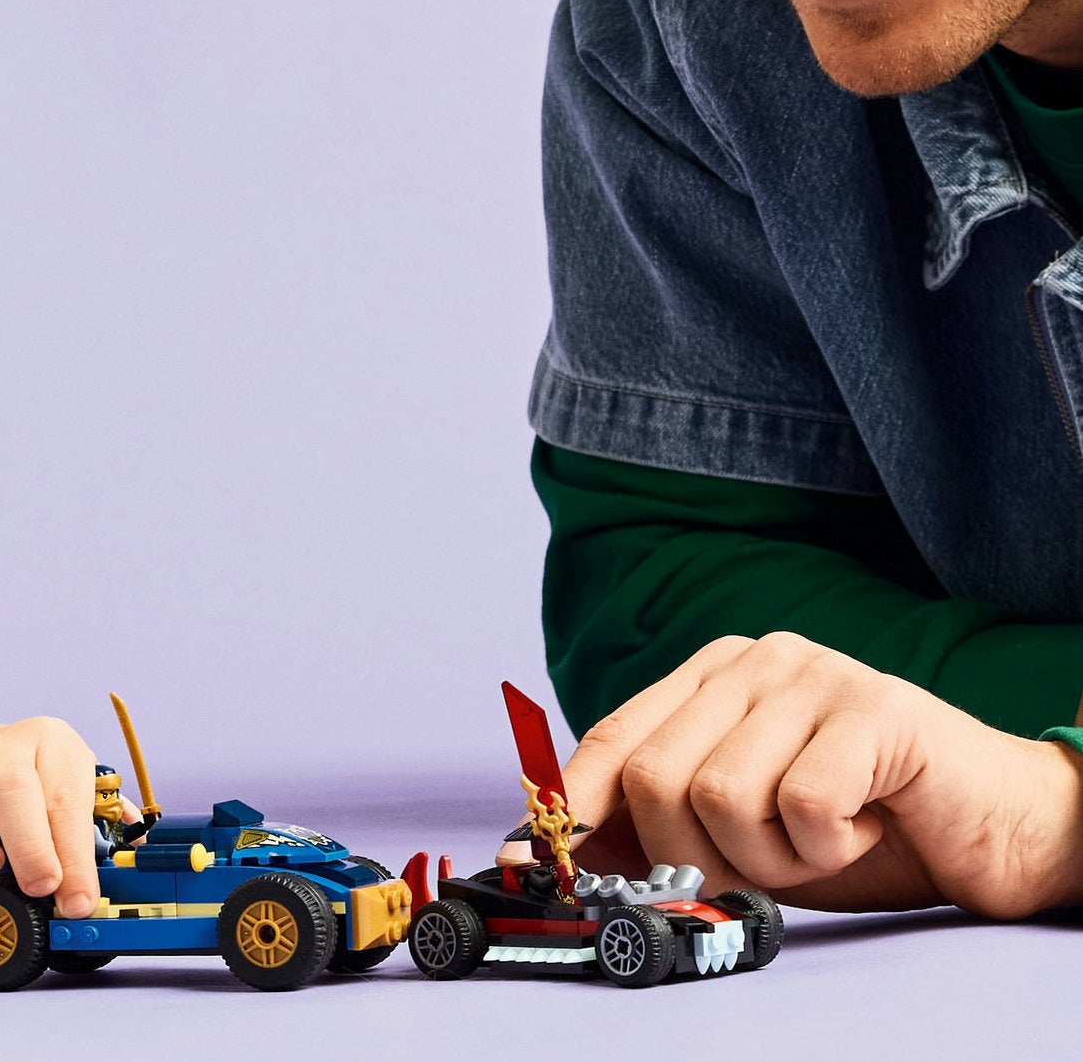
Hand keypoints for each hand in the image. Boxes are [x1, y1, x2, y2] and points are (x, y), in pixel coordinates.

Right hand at [0, 714, 99, 917]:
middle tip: (40, 889)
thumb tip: (122, 871)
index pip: (65, 797)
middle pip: (11, 785)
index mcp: (50, 742)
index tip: (78, 901)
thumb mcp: (72, 791)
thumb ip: (95, 831)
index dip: (74, 856)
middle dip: (30, 848)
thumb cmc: (31, 784)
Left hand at [559, 633, 1082, 916]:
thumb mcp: (741, 832)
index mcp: (712, 676)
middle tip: (761, 864)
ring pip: (721, 796)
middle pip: (657, 777)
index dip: (571, 803)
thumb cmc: (856, 828)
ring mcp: (812, 674)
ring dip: (771, 858)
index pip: (616, 735)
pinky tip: (862, 827)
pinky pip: (802, 807)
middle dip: (695, 854)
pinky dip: (829, 850)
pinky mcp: (870, 707)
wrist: (992, 824)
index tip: (533, 861)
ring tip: (820, 838)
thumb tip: (555, 851)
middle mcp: (754, 660)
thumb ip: (659, 827)